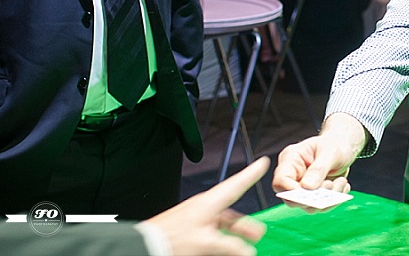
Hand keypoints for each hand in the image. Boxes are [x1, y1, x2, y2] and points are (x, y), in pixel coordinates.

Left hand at [143, 157, 269, 255]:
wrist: (146, 245)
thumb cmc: (171, 237)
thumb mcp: (207, 242)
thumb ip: (230, 245)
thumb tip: (247, 250)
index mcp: (210, 203)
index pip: (236, 185)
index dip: (251, 173)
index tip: (262, 162)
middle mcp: (205, 208)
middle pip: (231, 212)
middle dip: (245, 223)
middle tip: (257, 233)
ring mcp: (197, 220)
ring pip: (222, 226)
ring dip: (233, 236)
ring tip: (243, 248)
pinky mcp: (190, 231)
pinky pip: (212, 233)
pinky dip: (222, 240)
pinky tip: (225, 250)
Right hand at [272, 114, 365, 211]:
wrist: (344, 146)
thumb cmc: (334, 144)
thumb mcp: (330, 152)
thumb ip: (318, 169)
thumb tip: (307, 187)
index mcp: (291, 160)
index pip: (281, 181)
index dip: (292, 191)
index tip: (311, 191)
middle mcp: (294, 176)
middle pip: (292, 199)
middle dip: (314, 197)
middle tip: (330, 184)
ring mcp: (304, 187)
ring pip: (309, 206)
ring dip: (328, 198)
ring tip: (341, 181)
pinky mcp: (314, 195)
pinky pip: (321, 206)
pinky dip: (334, 199)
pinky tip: (342, 184)